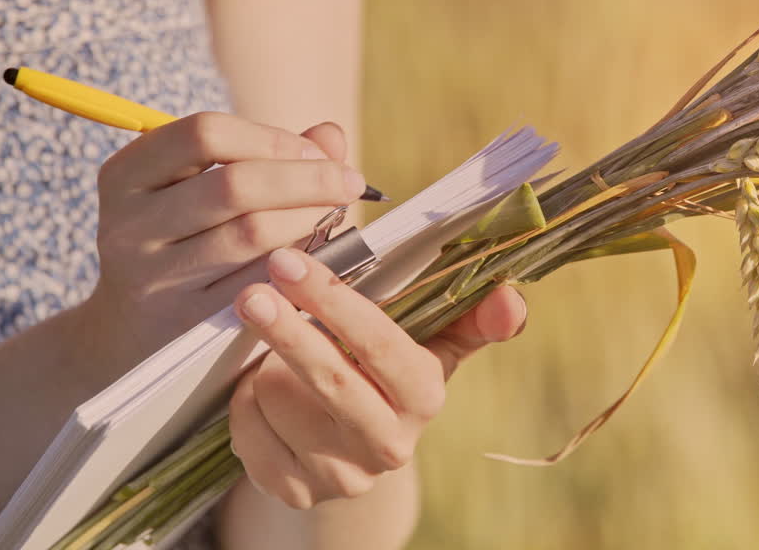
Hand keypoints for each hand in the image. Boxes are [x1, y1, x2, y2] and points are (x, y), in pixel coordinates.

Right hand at [80, 112, 363, 370]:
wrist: (131, 331)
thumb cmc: (185, 242)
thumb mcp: (204, 190)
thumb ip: (267, 156)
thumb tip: (331, 134)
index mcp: (128, 174)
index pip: (206, 133)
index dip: (272, 138)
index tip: (318, 152)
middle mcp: (130, 223)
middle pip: (234, 185)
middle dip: (307, 179)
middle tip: (350, 182)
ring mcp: (152, 275)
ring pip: (252, 233)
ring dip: (309, 219)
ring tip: (336, 214)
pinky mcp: (183, 318)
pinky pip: (259, 280)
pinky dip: (297, 261)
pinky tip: (317, 253)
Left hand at [228, 247, 526, 507]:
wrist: (354, 452)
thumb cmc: (390, 374)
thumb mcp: (434, 344)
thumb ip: (473, 317)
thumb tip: (511, 299)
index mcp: (424, 398)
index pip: (380, 347)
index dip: (334, 304)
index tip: (291, 265)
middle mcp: (388, 445)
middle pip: (331, 381)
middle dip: (287, 331)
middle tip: (252, 292)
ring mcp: (340, 476)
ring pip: (277, 400)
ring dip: (265, 366)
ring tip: (277, 354)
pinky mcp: (294, 493)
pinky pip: (248, 430)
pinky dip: (247, 399)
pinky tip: (264, 391)